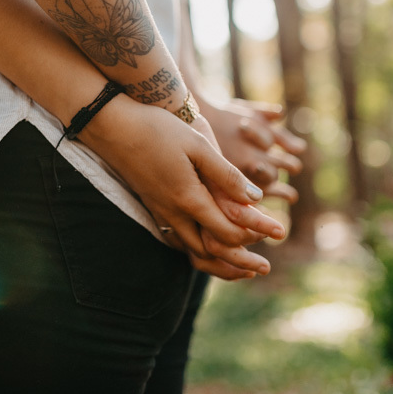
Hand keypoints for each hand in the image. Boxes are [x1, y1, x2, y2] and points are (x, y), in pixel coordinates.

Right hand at [82, 97, 285, 279]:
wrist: (112, 125)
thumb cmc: (157, 129)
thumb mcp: (197, 145)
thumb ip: (226, 174)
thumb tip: (255, 199)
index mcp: (188, 199)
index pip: (228, 231)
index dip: (257, 234)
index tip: (280, 232)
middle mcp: (173, 213)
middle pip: (210, 252)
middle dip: (240, 261)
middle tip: (264, 268)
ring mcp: (160, 211)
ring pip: (192, 250)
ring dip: (219, 260)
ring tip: (242, 266)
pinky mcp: (153, 205)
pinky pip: (179, 240)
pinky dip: (199, 249)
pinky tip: (208, 242)